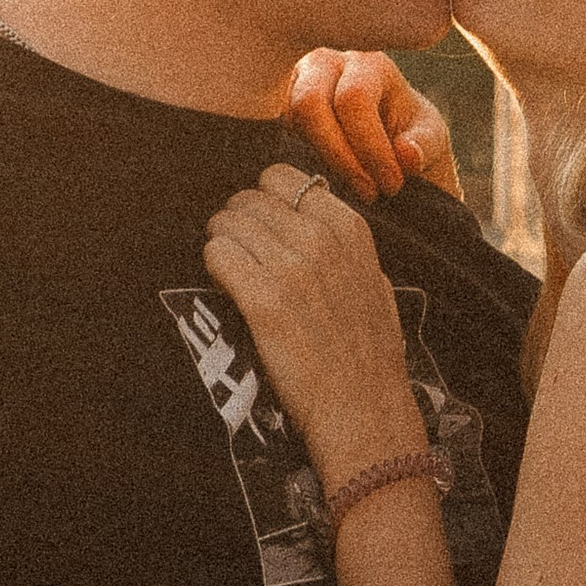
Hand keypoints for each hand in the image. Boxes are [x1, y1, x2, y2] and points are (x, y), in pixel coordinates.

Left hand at [203, 167, 424, 484]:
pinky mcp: (262, 300)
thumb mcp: (372, 280)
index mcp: (348, 227)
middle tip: (239, 253)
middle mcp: (318, 238)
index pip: (281, 177)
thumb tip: (307, 218)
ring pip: (226, 223)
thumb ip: (342, 245)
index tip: (261, 226)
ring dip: (222, 245)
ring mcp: (290, 267)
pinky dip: (214, 268)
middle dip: (236, 223)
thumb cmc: (367, 351)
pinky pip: (216, 255)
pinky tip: (226, 288)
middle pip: (247, 199)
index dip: (263, 200)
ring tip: (232, 273)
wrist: (363, 407)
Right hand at [284, 51, 460, 203]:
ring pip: (287, 118)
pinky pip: (270, 132)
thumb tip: (404, 154)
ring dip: (319, 160)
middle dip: (340, 156)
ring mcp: (294, 86)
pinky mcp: (277, 111)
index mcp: (368, 64)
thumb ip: (424, 145)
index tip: (390, 186)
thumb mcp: (430, 139)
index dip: (370, 147)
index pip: (354, 98)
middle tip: (369, 194)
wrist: (387, 144)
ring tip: (349, 190)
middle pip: (310, 104)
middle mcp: (325, 65)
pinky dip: (293, 159)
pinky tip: (322, 180)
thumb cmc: (410, 136)